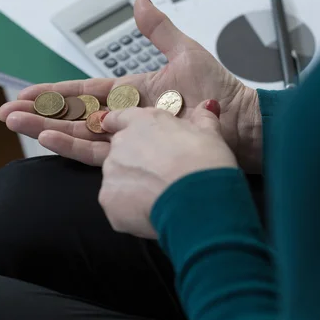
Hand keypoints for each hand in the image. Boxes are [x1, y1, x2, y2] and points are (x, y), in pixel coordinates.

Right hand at [0, 0, 260, 170]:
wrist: (237, 121)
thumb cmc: (217, 88)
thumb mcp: (185, 51)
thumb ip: (158, 30)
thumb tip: (140, 2)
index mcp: (131, 92)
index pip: (85, 92)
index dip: (55, 93)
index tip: (29, 93)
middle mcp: (126, 116)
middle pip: (74, 115)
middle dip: (40, 113)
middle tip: (8, 113)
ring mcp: (130, 135)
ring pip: (80, 133)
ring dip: (47, 128)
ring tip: (18, 124)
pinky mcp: (137, 152)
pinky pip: (100, 151)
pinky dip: (74, 145)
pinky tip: (51, 140)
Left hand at [99, 101, 237, 238]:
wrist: (197, 200)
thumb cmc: (205, 163)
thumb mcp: (211, 135)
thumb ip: (203, 120)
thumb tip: (209, 107)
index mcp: (144, 121)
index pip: (120, 118)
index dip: (122, 126)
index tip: (127, 135)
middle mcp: (122, 142)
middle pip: (120, 150)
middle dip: (135, 161)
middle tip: (160, 174)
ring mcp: (112, 171)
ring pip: (118, 178)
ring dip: (132, 185)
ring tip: (159, 196)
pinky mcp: (108, 198)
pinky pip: (116, 203)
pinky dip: (130, 209)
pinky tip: (152, 212)